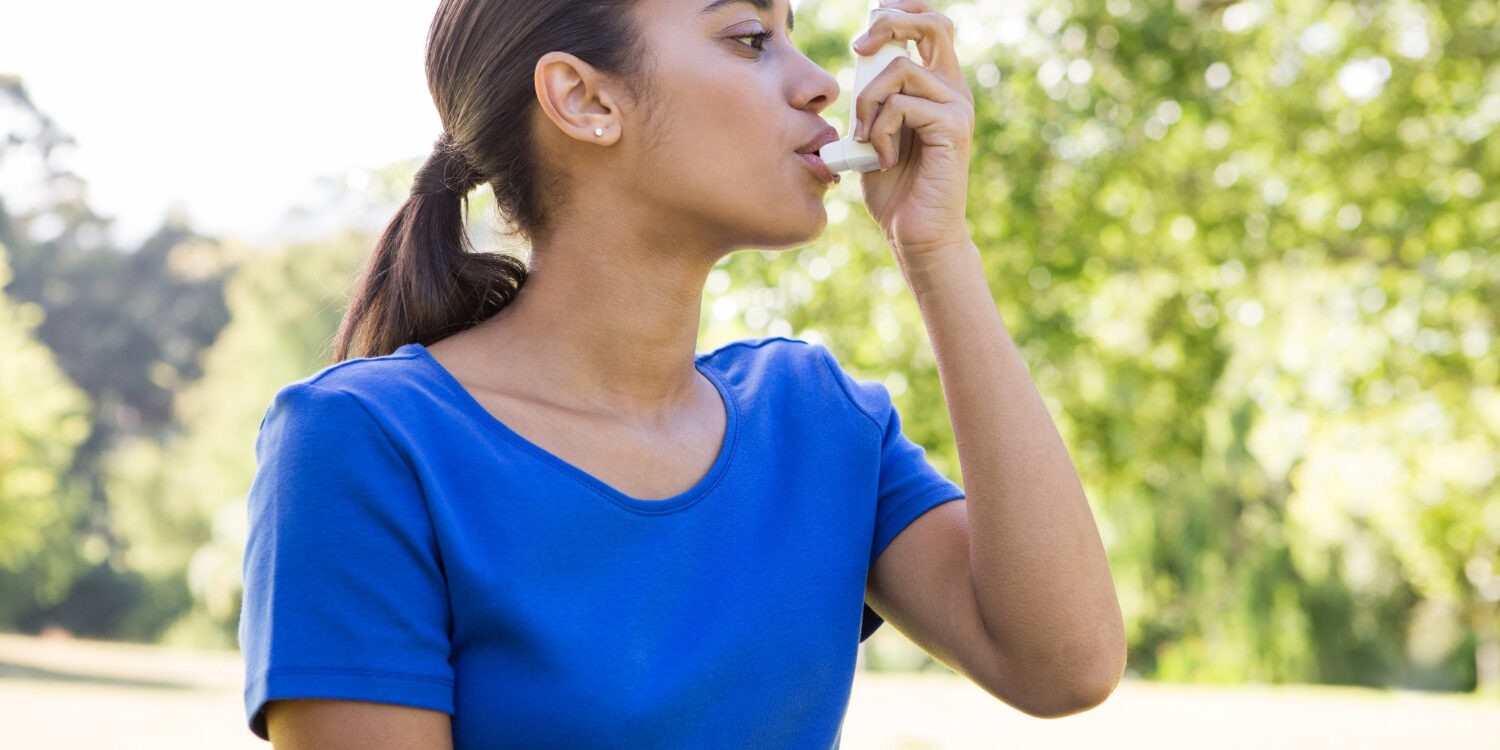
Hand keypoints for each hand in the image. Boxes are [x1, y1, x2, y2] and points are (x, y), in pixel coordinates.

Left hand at [849, 0, 975, 259]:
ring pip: (901, 70)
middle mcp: (952, 89)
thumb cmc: (892, 187)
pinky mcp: (954, 128)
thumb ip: (873, 98)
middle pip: (932, 24)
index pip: (928, 25)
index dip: (898, 11)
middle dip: (890, 22)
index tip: (865, 31)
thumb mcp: (873, 131)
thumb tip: (859, 59)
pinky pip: (903, 105)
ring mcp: (957, 107)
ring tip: (865, 138)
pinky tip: (883, 159)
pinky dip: (880, 130)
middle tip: (860, 49)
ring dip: (868, 101)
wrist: (915, 234)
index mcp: (936, 85)